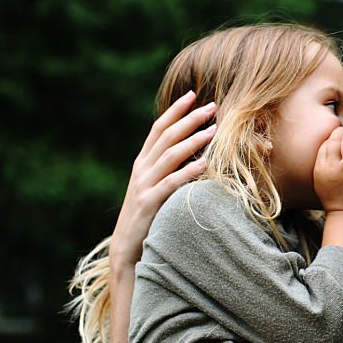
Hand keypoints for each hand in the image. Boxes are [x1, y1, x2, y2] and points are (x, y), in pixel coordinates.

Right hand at [108, 91, 216, 271]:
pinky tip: (205, 164)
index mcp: (143, 161)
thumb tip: (194, 150)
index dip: (175, 111)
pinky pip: (170, 184)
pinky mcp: (150, 204)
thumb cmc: (149, 215)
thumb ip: (169, 167)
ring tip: (214, 130)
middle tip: (212, 106)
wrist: (128, 247)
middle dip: (190, 119)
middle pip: (166, 137)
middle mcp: (142, 169)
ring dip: (193, 141)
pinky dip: (187, 172)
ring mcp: (144, 185)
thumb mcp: (156, 185)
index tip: (193, 95)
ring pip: (170, 156)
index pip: (158, 128)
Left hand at [314, 126, 342, 212]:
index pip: (340, 136)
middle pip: (331, 138)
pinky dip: (328, 149)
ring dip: (334, 141)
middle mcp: (325, 164)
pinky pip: (321, 154)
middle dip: (341, 134)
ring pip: (324, 144)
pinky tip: (337, 153)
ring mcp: (318, 168)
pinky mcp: (316, 172)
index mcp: (337, 164)